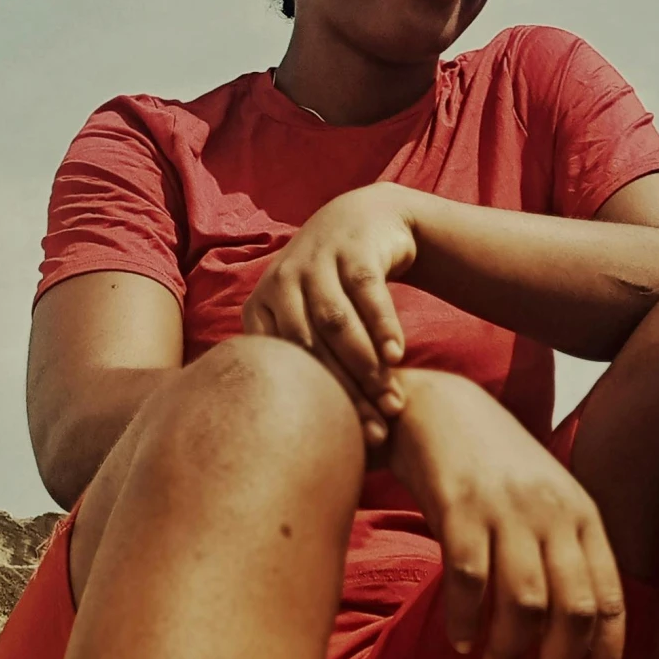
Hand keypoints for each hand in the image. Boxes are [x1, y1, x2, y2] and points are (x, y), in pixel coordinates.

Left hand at [241, 186, 417, 445]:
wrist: (363, 219)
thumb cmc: (333, 290)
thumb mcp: (304, 318)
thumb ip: (300, 362)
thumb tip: (299, 439)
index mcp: (260, 308)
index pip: (282, 365)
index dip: (312, 404)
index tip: (343, 438)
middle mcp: (281, 283)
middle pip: (309, 348)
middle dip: (343, 393)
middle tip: (374, 429)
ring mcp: (315, 261)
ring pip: (337, 322)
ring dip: (365, 365)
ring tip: (392, 401)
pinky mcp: (351, 248)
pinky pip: (367, 292)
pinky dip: (382, 326)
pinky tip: (398, 356)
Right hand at [388, 371, 625, 658]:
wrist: (438, 407)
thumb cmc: (495, 467)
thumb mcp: (547, 501)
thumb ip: (565, 555)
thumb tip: (575, 637)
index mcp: (583, 515)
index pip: (611, 600)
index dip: (607, 658)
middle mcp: (553, 512)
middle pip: (575, 609)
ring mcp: (507, 508)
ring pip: (525, 602)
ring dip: (511, 649)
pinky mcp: (460, 505)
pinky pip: (468, 579)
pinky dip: (464, 619)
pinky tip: (459, 639)